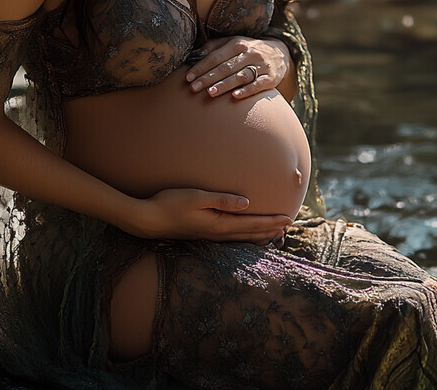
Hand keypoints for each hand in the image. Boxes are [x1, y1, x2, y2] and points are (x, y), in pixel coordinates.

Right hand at [128, 188, 291, 244]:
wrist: (148, 220)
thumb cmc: (170, 204)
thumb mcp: (197, 197)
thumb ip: (222, 200)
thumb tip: (247, 203)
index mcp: (219, 224)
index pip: (252, 224)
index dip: (271, 221)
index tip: (288, 218)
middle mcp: (218, 234)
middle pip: (251, 234)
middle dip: (270, 230)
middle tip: (288, 226)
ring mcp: (210, 236)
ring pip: (242, 239)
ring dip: (260, 236)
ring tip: (274, 234)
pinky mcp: (203, 234)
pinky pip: (232, 238)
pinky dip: (245, 237)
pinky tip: (245, 235)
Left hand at [185, 36, 290, 99]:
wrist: (280, 54)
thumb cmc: (249, 50)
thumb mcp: (234, 43)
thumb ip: (215, 46)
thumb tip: (195, 53)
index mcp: (237, 43)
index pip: (215, 56)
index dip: (201, 67)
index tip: (188, 77)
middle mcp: (250, 53)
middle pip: (225, 67)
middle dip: (208, 78)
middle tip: (193, 88)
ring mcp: (261, 65)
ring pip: (240, 76)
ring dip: (224, 85)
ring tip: (210, 93)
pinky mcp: (271, 78)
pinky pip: (257, 85)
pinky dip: (246, 91)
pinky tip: (235, 97)